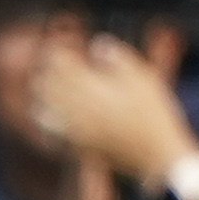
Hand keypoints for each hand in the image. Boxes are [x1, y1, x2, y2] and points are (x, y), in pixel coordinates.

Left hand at [32, 33, 196, 182]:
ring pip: (41, 111)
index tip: (61, 47)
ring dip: (43, 97)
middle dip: (47, 72)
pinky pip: (51, 134)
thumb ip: (117, 58)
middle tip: (56, 65)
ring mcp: (73, 130)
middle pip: (45, 86)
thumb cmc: (153, 113)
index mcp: (91, 88)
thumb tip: (97, 45)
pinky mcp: (77, 148)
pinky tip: (55, 116)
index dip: (57, 52)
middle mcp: (76, 109)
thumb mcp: (143, 78)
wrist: (157, 155)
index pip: (60, 64)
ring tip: (52, 89)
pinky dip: (48, 122)